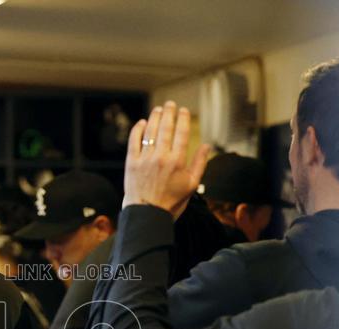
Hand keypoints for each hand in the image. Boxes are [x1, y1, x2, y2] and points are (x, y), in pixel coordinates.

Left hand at [121, 100, 209, 216]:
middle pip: (166, 128)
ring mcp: (145, 159)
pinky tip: (142, 123)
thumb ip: (199, 163)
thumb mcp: (192, 185)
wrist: (147, 215)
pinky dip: (138, 130)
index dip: (183, 119)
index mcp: (177, 161)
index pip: (181, 133)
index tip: (183, 111)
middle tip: (170, 104)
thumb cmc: (171, 202)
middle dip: (169, 113)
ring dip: (154, 118)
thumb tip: (207, 145)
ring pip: (150, 132)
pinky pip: (134, 141)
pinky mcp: (131, 163)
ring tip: (158, 109)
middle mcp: (161, 157)